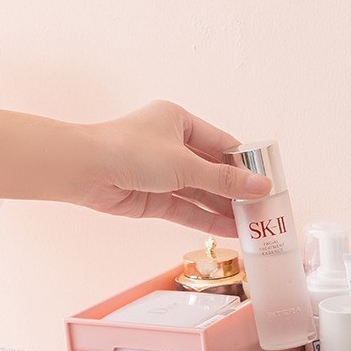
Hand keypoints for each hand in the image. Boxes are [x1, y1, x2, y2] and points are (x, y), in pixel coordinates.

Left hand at [83, 101, 271, 235]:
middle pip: (212, 171)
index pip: (222, 143)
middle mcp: (171, 145)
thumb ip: (225, 181)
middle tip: (262, 208)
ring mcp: (162, 174)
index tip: (266, 180)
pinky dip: (206, 219)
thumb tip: (262, 186)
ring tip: (251, 225)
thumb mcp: (185, 164)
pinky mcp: (153, 198)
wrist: (84, 170)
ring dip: (224, 208)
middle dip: (236, 191)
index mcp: (178, 121)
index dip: (244, 163)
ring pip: (200, 193)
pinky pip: (187, 209)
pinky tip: (230, 229)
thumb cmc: (128, 151)